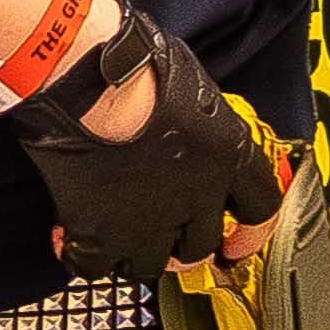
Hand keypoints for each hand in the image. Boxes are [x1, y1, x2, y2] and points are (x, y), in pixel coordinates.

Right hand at [20, 7, 289, 286]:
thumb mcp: (190, 83)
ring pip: (153, 265)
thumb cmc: (132, 61)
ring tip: (115, 235)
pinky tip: (69, 236)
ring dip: (135, 254)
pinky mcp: (103, 234)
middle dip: (183, 246)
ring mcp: (150, 220)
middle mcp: (197, 194)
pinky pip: (96, 268)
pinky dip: (82, 257)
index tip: (237, 245)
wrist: (85, 75)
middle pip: (201, 244)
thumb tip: (185, 127)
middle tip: (162, 239)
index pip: (261, 207)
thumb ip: (198, 121)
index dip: (252, 234)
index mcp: (226, 154)